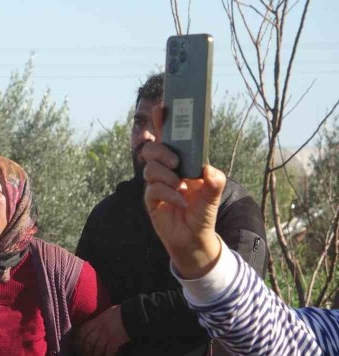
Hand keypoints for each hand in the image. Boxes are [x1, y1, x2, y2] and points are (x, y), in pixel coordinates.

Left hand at [76, 305, 128, 355]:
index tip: (78, 345)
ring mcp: (107, 336)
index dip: (79, 339)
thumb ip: (98, 319)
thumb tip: (93, 324)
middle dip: (86, 351)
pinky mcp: (116, 341)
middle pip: (88, 342)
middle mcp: (99, 329)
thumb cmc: (120, 312)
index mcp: (96, 321)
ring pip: (97, 349)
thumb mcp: (105, 312)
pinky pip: (109, 352)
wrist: (132, 314)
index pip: (83, 331)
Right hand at [142, 104, 224, 278]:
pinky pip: (152, 189)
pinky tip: (181, 201)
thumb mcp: (214, 193)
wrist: (194, 238)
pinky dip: (168, 194)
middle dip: (162, 152)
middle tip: (176, 163)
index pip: (169, 137)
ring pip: (150, 169)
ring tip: (181, 187)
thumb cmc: (202, 212)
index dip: (163, 121)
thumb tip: (207, 169)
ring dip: (166, 176)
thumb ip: (214, 180)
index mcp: (181, 162)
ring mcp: (156, 184)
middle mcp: (166, 170)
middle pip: (152, 150)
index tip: (161, 107)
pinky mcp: (151, 200)